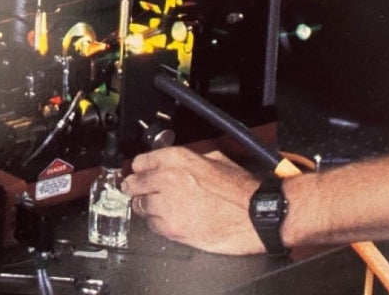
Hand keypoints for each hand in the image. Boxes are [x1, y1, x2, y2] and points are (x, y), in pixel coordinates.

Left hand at [121, 146, 262, 254]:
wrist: (255, 215)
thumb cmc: (242, 190)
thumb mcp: (216, 160)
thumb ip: (192, 160)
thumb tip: (180, 163)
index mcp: (177, 159)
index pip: (140, 161)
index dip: (139, 168)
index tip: (137, 172)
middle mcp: (167, 179)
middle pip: (133, 184)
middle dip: (133, 188)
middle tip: (134, 190)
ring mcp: (167, 205)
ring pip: (140, 206)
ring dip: (145, 207)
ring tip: (154, 207)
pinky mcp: (172, 228)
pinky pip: (152, 226)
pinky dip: (157, 223)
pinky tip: (167, 220)